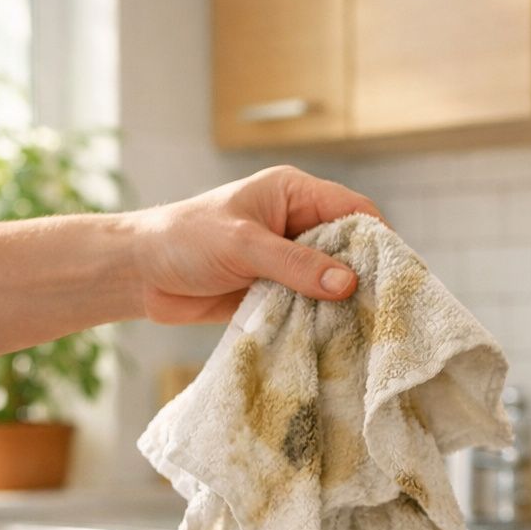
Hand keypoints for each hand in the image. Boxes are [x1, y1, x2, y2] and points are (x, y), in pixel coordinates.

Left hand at [126, 165, 382, 323]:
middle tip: (382, 308)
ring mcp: (288, 258)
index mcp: (293, 193)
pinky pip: (312, 303)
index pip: (354, 210)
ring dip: (342, 301)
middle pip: (351, 247)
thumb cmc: (183, 241)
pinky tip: (334, 336)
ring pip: (333, 279)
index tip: (393, 274)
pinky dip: (322, 318)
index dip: (377, 238)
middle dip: (364, 274)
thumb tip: (348, 283)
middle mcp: (297, 223)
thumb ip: (294, 264)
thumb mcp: (242, 246)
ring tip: (363, 327)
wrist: (137, 274)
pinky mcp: (277, 289)